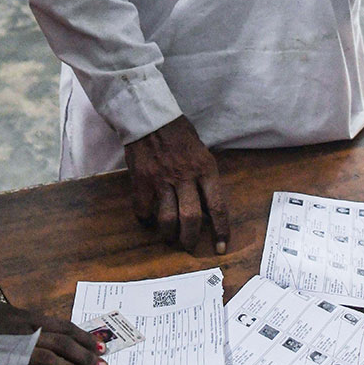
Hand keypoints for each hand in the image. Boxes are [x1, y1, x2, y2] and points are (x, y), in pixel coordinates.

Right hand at [0, 300, 104, 364]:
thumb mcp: (10, 313)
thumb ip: (29, 325)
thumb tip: (48, 336)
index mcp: (30, 318)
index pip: (64, 327)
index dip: (84, 337)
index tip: (100, 346)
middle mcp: (27, 331)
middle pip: (63, 343)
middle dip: (85, 355)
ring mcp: (15, 348)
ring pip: (50, 358)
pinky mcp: (3, 364)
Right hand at [123, 116, 230, 254]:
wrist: (151, 118)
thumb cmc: (179, 133)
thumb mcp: (201, 151)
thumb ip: (204, 175)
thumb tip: (206, 203)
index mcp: (205, 169)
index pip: (217, 206)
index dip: (220, 230)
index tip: (221, 247)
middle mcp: (185, 177)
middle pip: (191, 218)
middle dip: (190, 238)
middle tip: (188, 246)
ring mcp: (162, 180)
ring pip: (167, 218)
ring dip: (168, 234)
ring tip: (169, 237)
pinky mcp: (142, 181)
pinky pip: (143, 209)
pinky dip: (145, 219)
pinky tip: (148, 220)